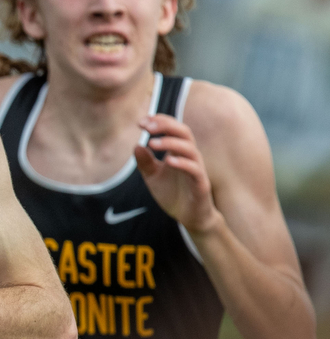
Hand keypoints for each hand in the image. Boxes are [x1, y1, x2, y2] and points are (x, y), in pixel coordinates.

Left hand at [135, 114, 219, 233]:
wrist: (188, 216)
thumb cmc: (172, 193)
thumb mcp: (152, 177)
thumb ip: (145, 163)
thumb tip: (136, 146)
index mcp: (178, 151)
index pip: (172, 129)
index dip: (159, 122)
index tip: (140, 122)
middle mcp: (189, 156)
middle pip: (183, 132)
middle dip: (166, 126)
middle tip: (147, 127)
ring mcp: (197, 169)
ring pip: (189, 148)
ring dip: (171, 143)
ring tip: (152, 143)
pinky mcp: (201, 184)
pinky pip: (195, 169)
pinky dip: (182, 163)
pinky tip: (168, 161)